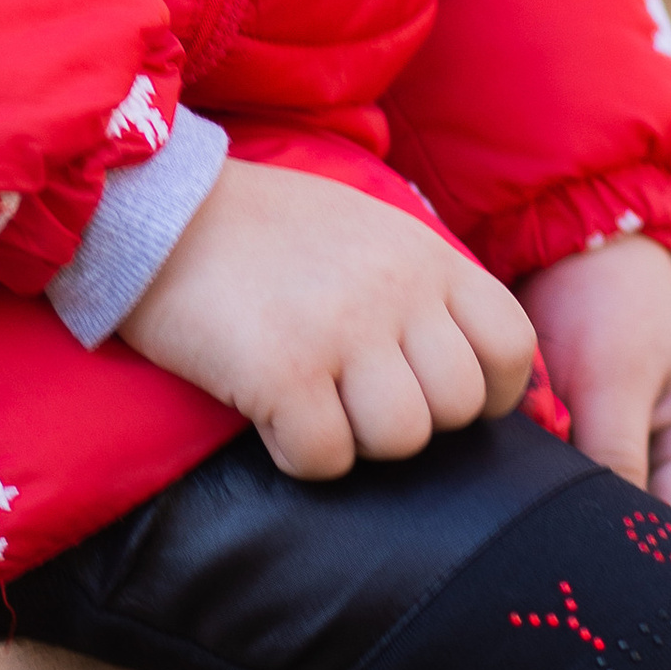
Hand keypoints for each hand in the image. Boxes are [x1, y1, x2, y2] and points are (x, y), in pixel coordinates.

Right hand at [115, 160, 537, 479]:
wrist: (159, 211)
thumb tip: (468, 369)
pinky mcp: (283, 370)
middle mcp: (396, 289)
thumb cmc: (262, 229)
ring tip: (311, 399)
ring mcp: (342, 329)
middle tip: (352, 394)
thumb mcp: (366, 232)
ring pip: (401, 439)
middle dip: (410, 417)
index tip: (437, 394)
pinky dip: (297, 452)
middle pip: (457, 405)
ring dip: (354, 438)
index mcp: (424, 255)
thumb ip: (421, 288)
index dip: (489, 391)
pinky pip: (324, 457)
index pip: (511, 344)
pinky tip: (267, 411)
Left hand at [518, 238, 670, 535]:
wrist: (571, 235)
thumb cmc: (602, 297)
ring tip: (541, 528)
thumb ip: (614, 457)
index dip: (638, 557)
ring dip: (588, 521)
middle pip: (666, 539)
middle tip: (555, 559)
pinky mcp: (613, 441)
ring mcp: (656, 449)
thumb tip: (600, 539)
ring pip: (629, 519)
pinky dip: (570, 497)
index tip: (579, 567)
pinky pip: (597, 491)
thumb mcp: (611, 377)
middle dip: (617, 550)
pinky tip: (533, 501)